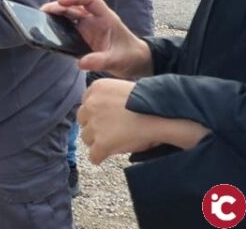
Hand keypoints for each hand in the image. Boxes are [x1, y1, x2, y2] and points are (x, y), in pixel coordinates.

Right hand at [41, 0, 152, 77]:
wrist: (136, 62)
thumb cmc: (130, 56)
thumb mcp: (116, 60)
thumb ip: (99, 61)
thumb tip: (81, 63)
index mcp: (105, 18)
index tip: (62, 2)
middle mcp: (95, 19)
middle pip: (75, 6)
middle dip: (59, 6)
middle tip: (44, 11)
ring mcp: (89, 26)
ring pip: (70, 14)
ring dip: (57, 14)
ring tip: (42, 18)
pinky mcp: (84, 35)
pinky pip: (69, 27)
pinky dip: (58, 26)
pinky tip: (49, 29)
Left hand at [79, 78, 211, 163]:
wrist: (161, 117)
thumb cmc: (151, 104)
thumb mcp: (124, 90)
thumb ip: (109, 98)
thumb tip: (104, 114)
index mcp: (96, 88)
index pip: (86, 104)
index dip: (96, 115)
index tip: (108, 120)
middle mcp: (91, 104)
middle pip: (83, 121)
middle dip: (94, 128)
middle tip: (110, 133)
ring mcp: (95, 124)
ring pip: (86, 138)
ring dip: (97, 142)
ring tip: (113, 144)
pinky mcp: (101, 143)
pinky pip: (93, 156)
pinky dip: (100, 157)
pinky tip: (107, 156)